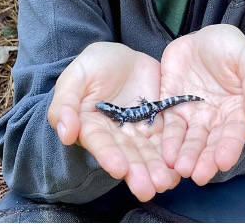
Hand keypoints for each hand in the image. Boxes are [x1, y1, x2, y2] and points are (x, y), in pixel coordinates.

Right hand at [47, 42, 179, 200]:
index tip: (119, 169)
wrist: (123, 56)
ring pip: (148, 153)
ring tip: (166, 183)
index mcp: (91, 126)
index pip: (100, 143)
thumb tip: (65, 134)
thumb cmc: (94, 64)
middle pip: (127, 155)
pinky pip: (167, 140)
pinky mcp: (158, 124)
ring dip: (156, 169)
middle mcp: (115, 135)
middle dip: (137, 172)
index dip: (109, 156)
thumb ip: (66, 103)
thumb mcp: (76, 76)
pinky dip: (173, 154)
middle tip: (148, 189)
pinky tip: (180, 168)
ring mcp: (138, 131)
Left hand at [159, 24, 244, 184]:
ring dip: (185, 155)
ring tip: (179, 169)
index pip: (234, 133)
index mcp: (238, 109)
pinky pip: (168, 126)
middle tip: (198, 175)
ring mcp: (192, 114)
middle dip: (204, 159)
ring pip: (189, 140)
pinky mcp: (171, 106)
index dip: (229, 148)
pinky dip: (167, 141)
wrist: (200, 35)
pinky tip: (165, 154)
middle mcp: (215, 118)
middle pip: (210, 142)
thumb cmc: (228, 45)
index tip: (223, 162)